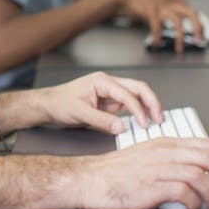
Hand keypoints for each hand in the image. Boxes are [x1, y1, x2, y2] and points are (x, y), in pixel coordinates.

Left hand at [40, 71, 161, 133]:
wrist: (49, 105)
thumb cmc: (60, 103)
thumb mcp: (79, 113)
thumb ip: (101, 120)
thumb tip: (121, 127)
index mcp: (101, 81)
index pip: (127, 94)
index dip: (138, 109)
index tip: (144, 125)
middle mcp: (108, 84)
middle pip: (138, 88)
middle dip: (152, 102)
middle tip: (159, 120)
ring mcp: (110, 93)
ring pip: (136, 96)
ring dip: (147, 107)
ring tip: (155, 122)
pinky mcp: (110, 102)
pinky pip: (129, 106)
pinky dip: (139, 113)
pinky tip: (143, 123)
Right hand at [77, 137, 208, 208]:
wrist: (88, 178)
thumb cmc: (115, 172)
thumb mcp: (146, 158)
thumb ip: (171, 161)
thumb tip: (200, 174)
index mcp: (163, 143)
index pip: (206, 144)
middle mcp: (161, 151)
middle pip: (208, 156)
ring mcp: (155, 167)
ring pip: (199, 174)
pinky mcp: (149, 185)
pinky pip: (184, 192)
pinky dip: (194, 203)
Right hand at [111, 0, 201, 52]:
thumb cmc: (138, 1)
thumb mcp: (155, 2)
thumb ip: (164, 10)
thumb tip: (168, 25)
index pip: (190, 8)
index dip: (196, 20)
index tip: (199, 32)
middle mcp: (168, 2)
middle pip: (190, 12)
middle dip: (197, 27)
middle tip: (198, 39)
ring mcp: (160, 6)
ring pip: (177, 21)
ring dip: (180, 36)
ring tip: (179, 48)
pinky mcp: (150, 11)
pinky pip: (157, 26)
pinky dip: (157, 37)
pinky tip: (156, 44)